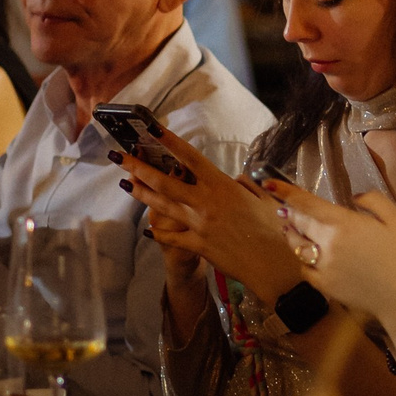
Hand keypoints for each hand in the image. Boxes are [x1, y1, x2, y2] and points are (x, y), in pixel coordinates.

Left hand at [115, 131, 296, 302]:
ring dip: (142, 194)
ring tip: (125, 184)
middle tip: (119, 157)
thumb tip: (236, 180)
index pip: (190, 159)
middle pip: (165, 182)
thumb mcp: (264, 199)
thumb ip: (246, 186)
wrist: (275, 265)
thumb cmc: (276, 229)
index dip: (169, 143)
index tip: (152, 130)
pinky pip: (173, 237)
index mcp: (222, 186)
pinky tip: (147, 230)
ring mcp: (199, 225)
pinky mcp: (198, 245)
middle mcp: (206, 202)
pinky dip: (159, 233)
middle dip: (139, 167)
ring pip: (163, 207)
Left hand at [266, 179, 395, 332]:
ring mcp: (323, 266)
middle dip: (290, 212)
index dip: (285, 192)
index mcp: (343, 224)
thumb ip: (373, 201)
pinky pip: (305, 268)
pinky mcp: (324, 286)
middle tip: (285, 206)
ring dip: (292, 234)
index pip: (306, 204)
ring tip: (291, 227)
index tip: (268, 183)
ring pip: (297, 246)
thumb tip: (354, 198)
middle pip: (299, 223)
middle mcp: (327, 244)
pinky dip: (304, 259)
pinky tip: (309, 256)